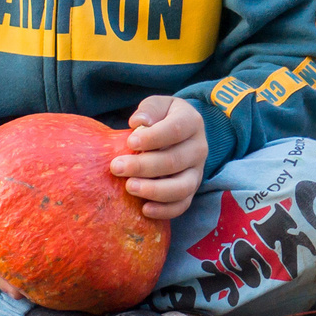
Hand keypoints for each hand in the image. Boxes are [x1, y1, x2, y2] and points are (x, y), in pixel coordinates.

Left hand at [114, 95, 206, 220]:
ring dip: (154, 190)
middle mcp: (199, 148)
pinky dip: (165, 210)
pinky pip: (183, 205)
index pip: (175, 130)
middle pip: (175, 161)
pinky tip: (145, 209)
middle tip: (117, 167)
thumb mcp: (157, 105)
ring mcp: (197, 172)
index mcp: (192, 122)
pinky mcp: (191, 190)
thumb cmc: (162, 118)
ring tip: (130, 187)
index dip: (153, 138)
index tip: (130, 142)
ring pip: (182, 187)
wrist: (180, 133)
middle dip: (144, 166)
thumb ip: (149, 109)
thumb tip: (139, 123)